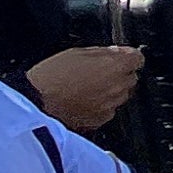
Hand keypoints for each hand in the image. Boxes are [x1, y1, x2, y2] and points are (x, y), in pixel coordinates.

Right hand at [26, 45, 144, 132]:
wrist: (35, 103)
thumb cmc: (51, 77)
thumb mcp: (76, 52)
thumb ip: (102, 52)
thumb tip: (114, 53)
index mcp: (114, 67)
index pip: (137, 58)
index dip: (128, 55)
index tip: (120, 55)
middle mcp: (117, 88)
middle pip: (130, 77)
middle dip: (119, 73)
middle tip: (99, 70)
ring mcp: (110, 106)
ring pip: (121, 95)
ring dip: (111, 89)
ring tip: (87, 86)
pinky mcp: (100, 120)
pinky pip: (109, 109)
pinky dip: (101, 105)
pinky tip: (83, 100)